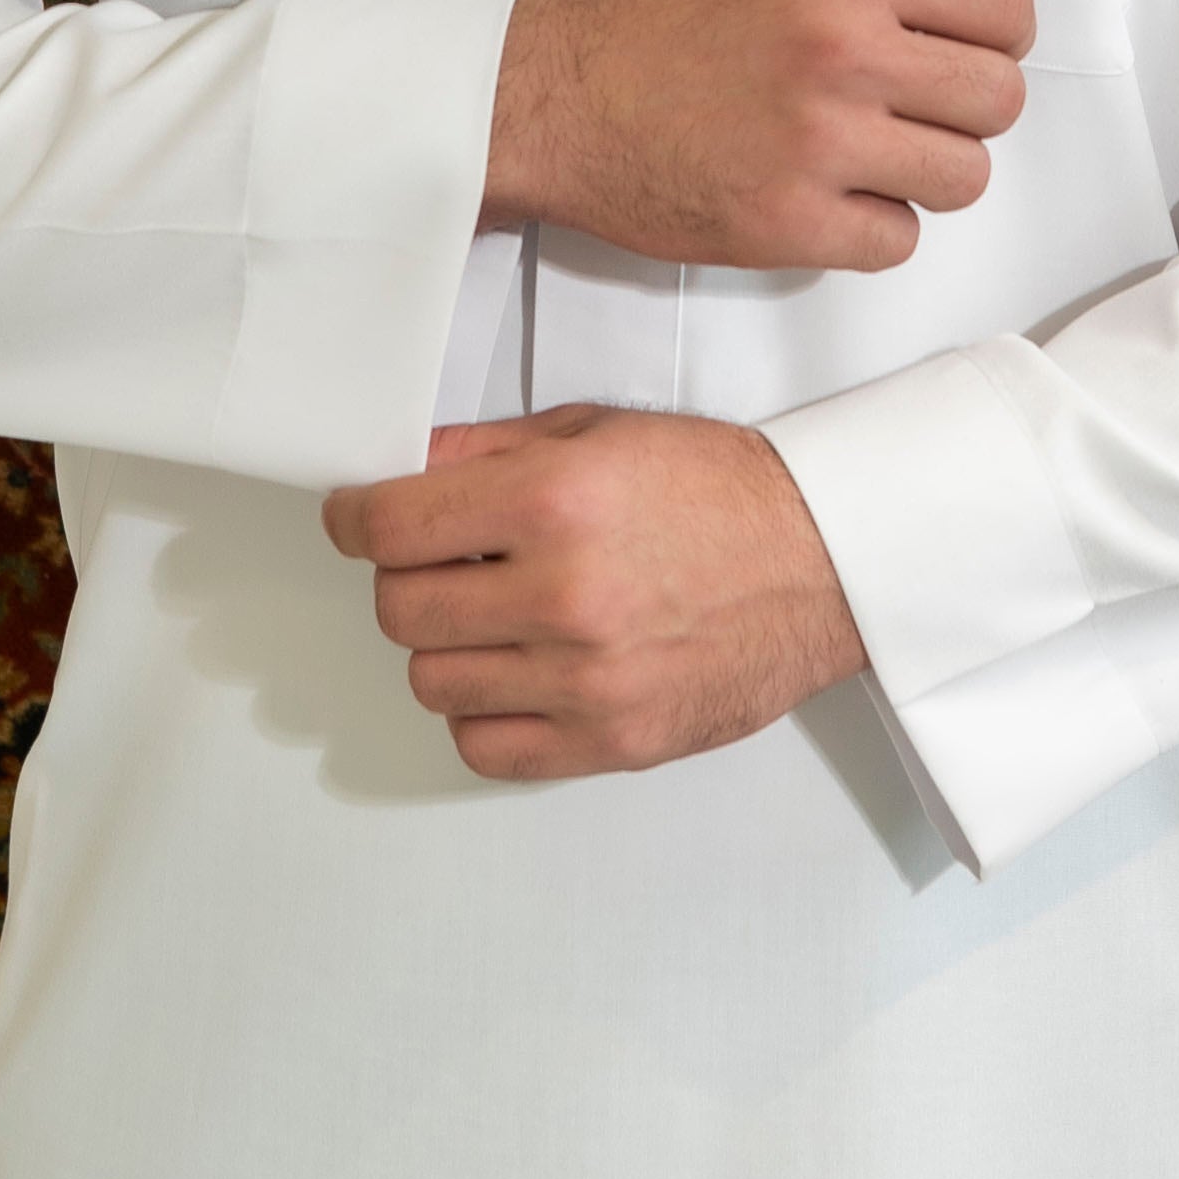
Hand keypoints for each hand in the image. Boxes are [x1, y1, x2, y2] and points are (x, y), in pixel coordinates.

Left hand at [322, 405, 869, 781]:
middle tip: (441, 563)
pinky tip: (516, 672)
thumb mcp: (596, 432)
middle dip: (404, 578)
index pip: (390, 526)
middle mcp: (565, 594)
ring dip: (447, 646)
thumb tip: (401, 473)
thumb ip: (486, 452)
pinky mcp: (611, 738)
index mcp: (556, 501)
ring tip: (495, 615)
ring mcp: (587, 678)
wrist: (825, 559)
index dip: (353, 519)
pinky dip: (482, 712)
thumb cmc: (723, 492)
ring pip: (432, 681)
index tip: (354, 521)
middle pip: (400, 609)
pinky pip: (485, 746)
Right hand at [480, 0, 1033, 272]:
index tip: (967, 49)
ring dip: (929, 172)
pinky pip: (898, 241)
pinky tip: (830, 195)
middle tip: (916, 108)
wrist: (544, 87)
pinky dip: (875, 226)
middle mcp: (841, 50)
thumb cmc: (649, 12)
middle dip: (969, 108)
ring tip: (871, 154)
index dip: (999, 35)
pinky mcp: (786, 223)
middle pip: (998, 99)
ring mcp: (816, 142)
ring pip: (963, 177)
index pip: (1004, 7)